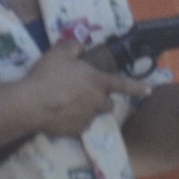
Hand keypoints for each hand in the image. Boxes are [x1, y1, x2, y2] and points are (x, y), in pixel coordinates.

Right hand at [20, 39, 151, 137]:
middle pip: (108, 104)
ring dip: (87, 111)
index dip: (137, 86)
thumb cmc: (47, 75)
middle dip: (102, 101)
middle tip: (86, 95)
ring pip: (93, 116)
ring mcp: (86, 118)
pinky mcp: (75, 131)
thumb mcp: (59, 52)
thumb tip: (81, 47)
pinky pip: (78, 126)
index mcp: (97, 81)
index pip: (122, 84)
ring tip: (68, 105)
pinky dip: (72, 122)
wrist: (31, 103)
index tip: (148, 89)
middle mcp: (96, 101)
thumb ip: (74, 46)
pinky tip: (59, 116)